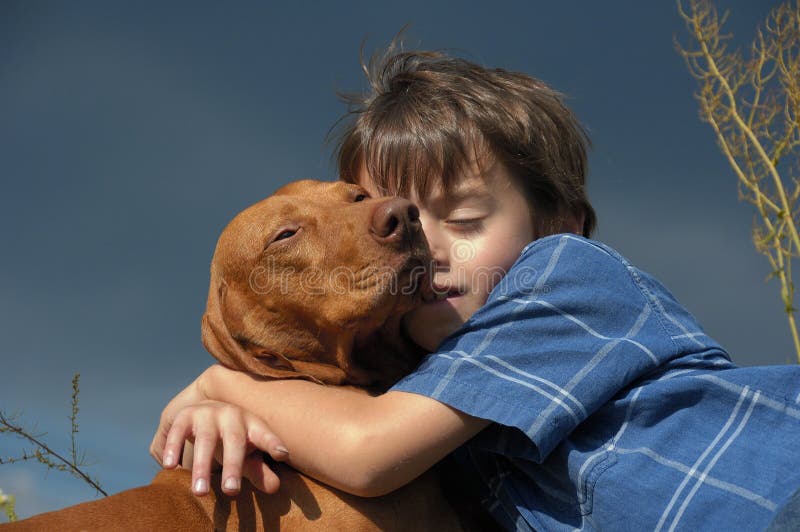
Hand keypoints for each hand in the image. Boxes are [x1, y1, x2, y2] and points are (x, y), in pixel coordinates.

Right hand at [151, 399, 288, 495]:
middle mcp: (231, 415)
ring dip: (201, 466)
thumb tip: (274, 488)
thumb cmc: (233, 439)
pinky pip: (178, 432)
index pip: (264, 434)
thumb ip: (259, 470)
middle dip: (233, 465)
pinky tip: (170, 467)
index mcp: (251, 424)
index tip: (282, 454)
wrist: (206, 409)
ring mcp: (207, 414)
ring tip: (200, 492)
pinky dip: (173, 449)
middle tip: (231, 491)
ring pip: (205, 440)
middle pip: (234, 440)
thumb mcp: (247, 453)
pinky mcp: (184, 416)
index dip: (273, 443)